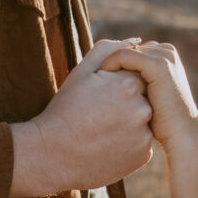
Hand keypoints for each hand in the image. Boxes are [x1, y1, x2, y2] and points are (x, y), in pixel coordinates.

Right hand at [10, 40, 153, 197]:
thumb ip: (109, 50)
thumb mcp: (82, 72)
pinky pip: (141, 143)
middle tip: (101, 115)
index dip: (116, 85)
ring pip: (143, 122)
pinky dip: (128, 143)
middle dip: (125, 104)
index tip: (100, 98)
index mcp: (129, 84)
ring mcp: (144, 136)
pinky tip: (107, 145)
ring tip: (102, 130)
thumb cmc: (65, 110)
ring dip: (128, 123)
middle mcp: (142, 110)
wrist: (53, 155)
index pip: (135, 75)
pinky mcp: (142, 156)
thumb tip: (134, 41)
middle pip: (142, 98)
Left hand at [100, 42, 197, 155]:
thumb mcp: (147, 99)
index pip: (131, 50)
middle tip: (91, 81)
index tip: (97, 81)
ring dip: (108, 64)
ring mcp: (163, 56)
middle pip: (127, 48)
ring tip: (95, 84)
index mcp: (165, 56)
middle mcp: (166, 51)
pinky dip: (110, 66)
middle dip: (110, 63)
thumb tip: (111, 78)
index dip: (114, 64)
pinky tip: (102, 84)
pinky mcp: (158, 65)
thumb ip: (135, 84)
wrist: (182, 137)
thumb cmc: (162, 125)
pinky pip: (124, 56)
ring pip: (123, 50)